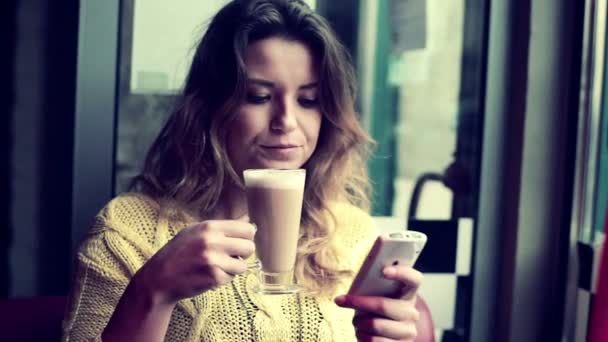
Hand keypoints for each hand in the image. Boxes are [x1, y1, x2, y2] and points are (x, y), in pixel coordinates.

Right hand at [134, 219, 255, 305]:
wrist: (159, 277)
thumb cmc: (179, 252)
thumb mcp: (196, 231)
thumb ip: (223, 226)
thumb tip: (248, 220)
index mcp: (209, 227)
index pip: (248, 229)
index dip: (246, 237)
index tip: (239, 242)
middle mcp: (212, 242)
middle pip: (250, 247)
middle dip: (243, 254)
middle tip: (230, 256)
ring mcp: (214, 261)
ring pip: (243, 265)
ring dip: (233, 268)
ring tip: (217, 266)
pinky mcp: (214, 278)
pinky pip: (231, 278)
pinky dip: (224, 278)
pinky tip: (209, 275)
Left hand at [335, 266, 422, 341]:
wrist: (384, 339)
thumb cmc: (376, 312)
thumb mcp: (376, 297)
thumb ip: (374, 287)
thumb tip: (359, 284)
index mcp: (408, 294)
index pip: (414, 279)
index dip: (402, 273)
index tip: (383, 271)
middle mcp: (411, 313)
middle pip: (383, 305)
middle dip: (358, 303)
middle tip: (341, 300)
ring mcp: (408, 331)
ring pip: (375, 324)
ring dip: (359, 323)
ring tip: (357, 321)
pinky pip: (374, 341)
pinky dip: (362, 336)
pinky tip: (362, 334)